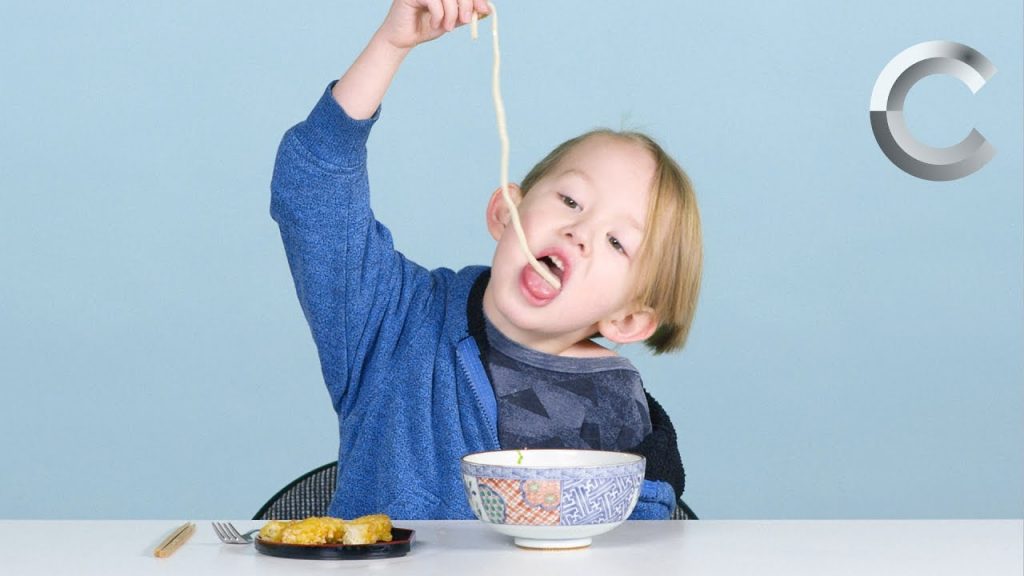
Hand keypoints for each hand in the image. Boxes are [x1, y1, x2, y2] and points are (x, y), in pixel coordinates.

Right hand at [376, 0, 490, 49]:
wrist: (403, 39)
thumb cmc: (425, 27)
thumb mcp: (451, 20)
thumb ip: (466, 13)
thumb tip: (486, 10)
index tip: (484, 10)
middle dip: (466, 4)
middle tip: (467, 21)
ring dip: (451, 13)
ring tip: (448, 27)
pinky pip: (433, 0)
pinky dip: (438, 15)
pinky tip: (434, 23)